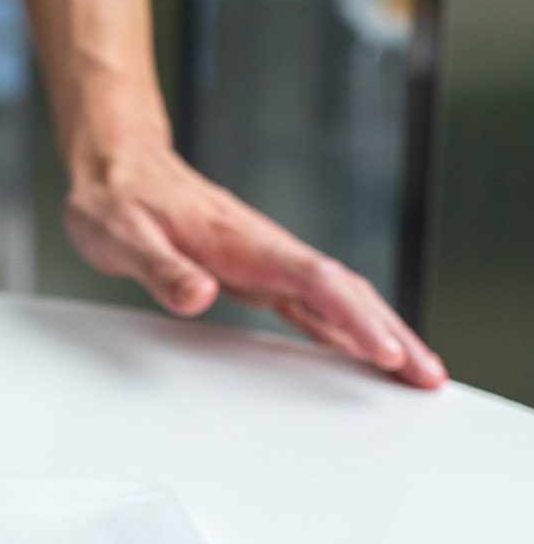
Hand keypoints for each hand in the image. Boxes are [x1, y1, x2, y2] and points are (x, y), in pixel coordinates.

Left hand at [63, 143, 446, 387]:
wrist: (117, 169)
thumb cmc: (119, 202)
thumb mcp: (125, 239)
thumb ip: (162, 270)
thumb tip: (198, 296)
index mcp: (242, 240)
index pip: (315, 281)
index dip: (355, 318)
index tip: (384, 350)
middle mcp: (263, 249)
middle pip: (344, 291)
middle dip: (391, 332)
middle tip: (427, 375)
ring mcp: (263, 261)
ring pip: (336, 298)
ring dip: (379, 332)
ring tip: (415, 370)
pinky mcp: (253, 272)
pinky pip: (311, 302)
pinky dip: (342, 326)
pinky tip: (361, 349)